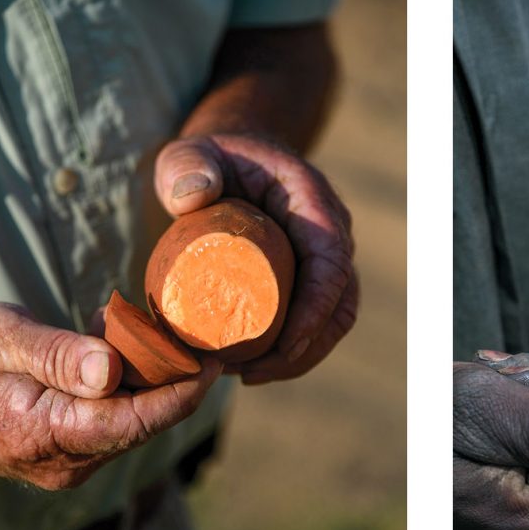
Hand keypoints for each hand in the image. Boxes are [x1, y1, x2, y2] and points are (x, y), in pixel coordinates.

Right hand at [0, 303, 220, 489]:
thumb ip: (56, 354)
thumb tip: (113, 371)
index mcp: (43, 433)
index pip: (137, 421)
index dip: (184, 393)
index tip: (215, 361)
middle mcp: (60, 462)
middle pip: (143, 424)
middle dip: (176, 384)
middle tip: (195, 338)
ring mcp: (63, 464)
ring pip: (132, 425)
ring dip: (152, 383)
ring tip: (157, 336)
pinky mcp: (64, 456)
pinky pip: (113, 424)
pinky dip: (128, 389)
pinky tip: (121, 353)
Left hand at [154, 135, 357, 381]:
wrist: (232, 162)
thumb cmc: (211, 159)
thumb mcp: (191, 154)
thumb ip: (186, 165)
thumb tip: (193, 197)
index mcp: (313, 204)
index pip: (331, 265)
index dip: (315, 310)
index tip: (284, 346)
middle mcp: (330, 235)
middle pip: (341, 304)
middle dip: (306, 347)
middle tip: (251, 371)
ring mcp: (322, 260)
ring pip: (333, 321)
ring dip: (299, 357)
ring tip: (247, 375)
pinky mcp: (308, 280)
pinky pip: (314, 322)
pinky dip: (291, 352)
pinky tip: (251, 369)